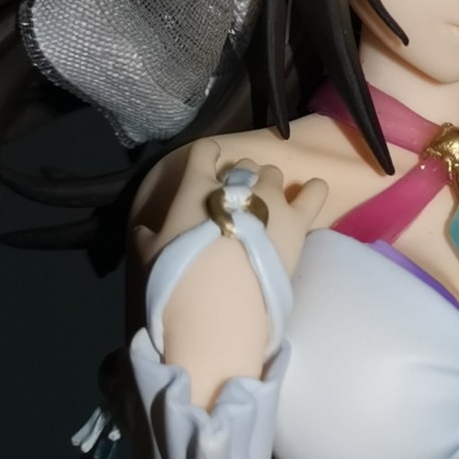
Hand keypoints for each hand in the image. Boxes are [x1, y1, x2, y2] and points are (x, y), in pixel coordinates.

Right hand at [141, 142, 326, 402]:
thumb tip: (143, 230)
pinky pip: (315, 193)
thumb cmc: (178, 277)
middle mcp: (238, 184)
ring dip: (268, 185)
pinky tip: (311, 193)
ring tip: (267, 205)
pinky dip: (313, 190)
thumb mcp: (151, 256)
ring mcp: (271, 199)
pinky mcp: (297, 221)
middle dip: (241, 177)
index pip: (204, 150)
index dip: (207, 157)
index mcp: (198, 185)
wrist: (220, 307)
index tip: (208, 167)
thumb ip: (147, 237)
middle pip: (244, 165)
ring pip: (274, 173)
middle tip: (237, 200)